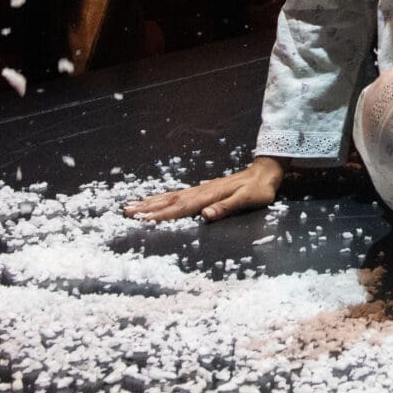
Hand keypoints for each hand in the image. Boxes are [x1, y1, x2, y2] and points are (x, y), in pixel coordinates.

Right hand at [124, 156, 285, 223]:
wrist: (265, 172)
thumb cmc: (259, 189)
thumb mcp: (248, 200)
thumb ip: (226, 207)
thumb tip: (204, 216)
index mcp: (209, 196)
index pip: (181, 208)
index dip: (161, 216)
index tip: (142, 221)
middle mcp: (201, 191)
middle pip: (169, 201)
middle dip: (148, 208)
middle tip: (126, 213)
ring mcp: (200, 189)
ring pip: (170, 197)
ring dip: (151, 203)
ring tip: (131, 206)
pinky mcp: (202, 190)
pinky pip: (177, 195)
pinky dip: (162, 198)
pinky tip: (154, 201)